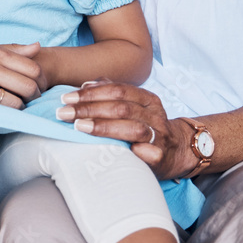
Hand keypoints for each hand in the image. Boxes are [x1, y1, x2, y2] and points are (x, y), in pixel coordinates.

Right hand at [0, 41, 43, 108]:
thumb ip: (10, 49)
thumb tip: (37, 46)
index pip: (32, 65)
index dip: (40, 79)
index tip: (36, 85)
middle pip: (29, 83)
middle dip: (35, 94)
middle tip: (32, 99)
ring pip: (18, 98)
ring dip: (23, 105)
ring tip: (19, 105)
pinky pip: (2, 107)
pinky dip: (9, 111)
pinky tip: (5, 110)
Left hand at [55, 80, 202, 179]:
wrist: (179, 151)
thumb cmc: (147, 127)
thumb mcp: (135, 106)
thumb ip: (112, 94)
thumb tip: (85, 85)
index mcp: (147, 99)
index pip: (118, 90)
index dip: (91, 93)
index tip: (67, 98)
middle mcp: (155, 114)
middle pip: (121, 107)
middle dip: (89, 109)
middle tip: (64, 113)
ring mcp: (160, 135)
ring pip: (133, 128)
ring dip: (103, 127)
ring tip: (78, 127)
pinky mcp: (160, 157)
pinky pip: (146, 152)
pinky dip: (130, 149)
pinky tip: (110, 149)